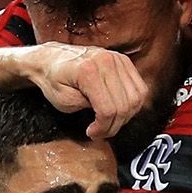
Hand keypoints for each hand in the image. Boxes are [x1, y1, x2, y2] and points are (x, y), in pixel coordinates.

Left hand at [30, 44, 148, 140]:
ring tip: (110, 121)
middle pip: (124, 105)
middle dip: (114, 125)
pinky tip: (119, 109)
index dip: (102, 128)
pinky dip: (133, 103)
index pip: (108, 109)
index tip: (93, 133)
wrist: (51, 59)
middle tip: (101, 132)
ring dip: (126, 116)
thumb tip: (106, 117)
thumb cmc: (53, 78)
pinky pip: (140, 87)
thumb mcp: (63, 100)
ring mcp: (117, 59)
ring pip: (136, 98)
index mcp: (88, 71)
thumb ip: (86, 108)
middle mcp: (106, 61)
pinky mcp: (123, 61)